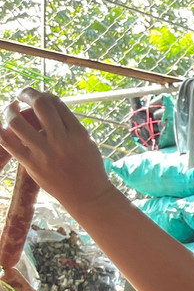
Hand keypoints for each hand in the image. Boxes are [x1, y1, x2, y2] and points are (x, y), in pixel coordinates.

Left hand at [0, 88, 119, 210]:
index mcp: (78, 133)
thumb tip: (44, 108)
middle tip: (22, 95)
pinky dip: (1, 131)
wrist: (88, 196)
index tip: (38, 96)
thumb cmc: (89, 167)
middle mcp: (62, 141)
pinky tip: (3, 127)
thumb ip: (68, 126)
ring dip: (10, 110)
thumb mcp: (86, 142)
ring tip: (11, 109)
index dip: (44, 94)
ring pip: (17, 122)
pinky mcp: (32, 165)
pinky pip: (8, 143)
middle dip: (27, 93)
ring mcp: (45, 154)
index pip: (57, 103)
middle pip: (40, 105)